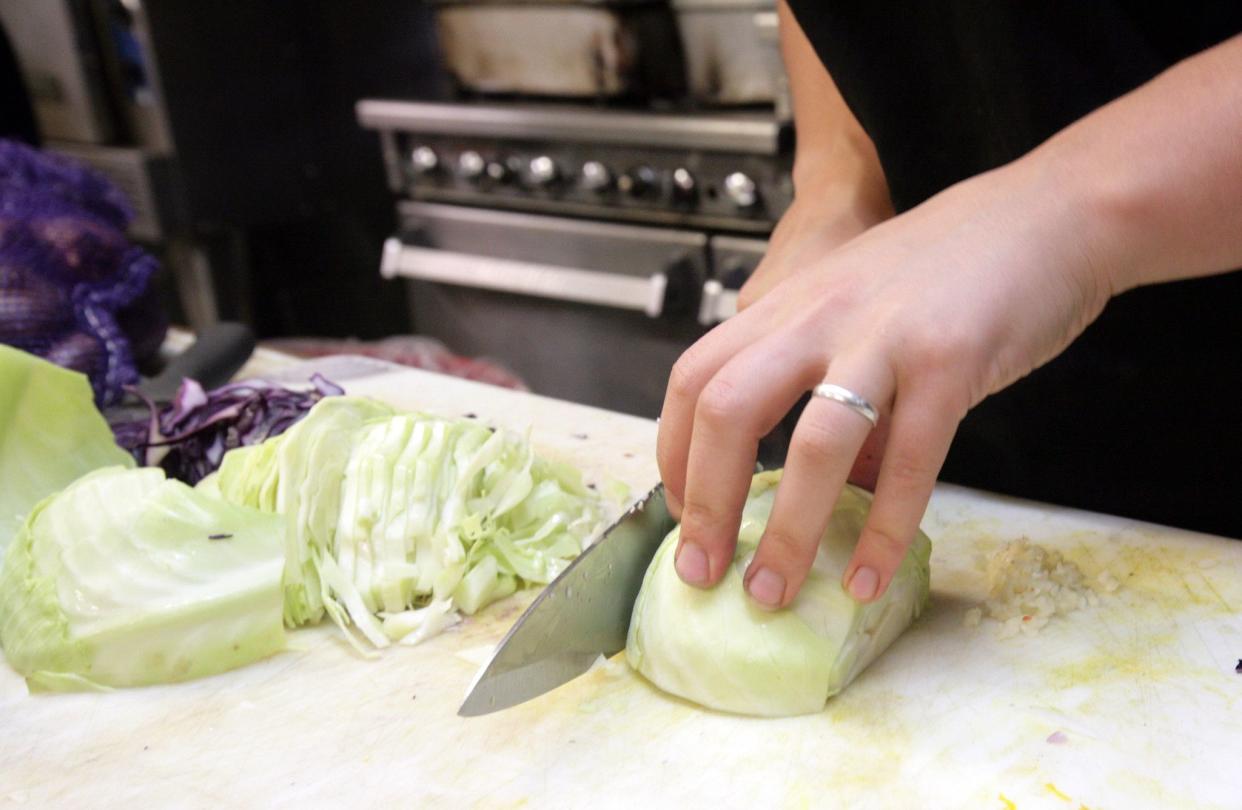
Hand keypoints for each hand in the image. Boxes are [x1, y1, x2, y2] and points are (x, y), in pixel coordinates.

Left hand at [657, 161, 1110, 606]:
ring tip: (772, 594)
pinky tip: (867, 577)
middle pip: (726, 409)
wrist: (1048, 214)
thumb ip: (827, 385)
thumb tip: (823, 485)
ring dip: (786, 532)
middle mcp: (820, 317)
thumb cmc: (950, 266)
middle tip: (701, 570)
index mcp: (789, 305)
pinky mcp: (951, 361)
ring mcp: (883, 337)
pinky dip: (882, 529)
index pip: (695, 378)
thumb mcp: (858, 309)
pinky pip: (908, 460)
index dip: (674, 451)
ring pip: (813, 444)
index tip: (681, 512)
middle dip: (706, 500)